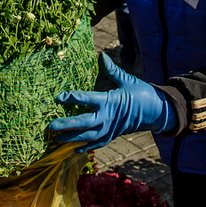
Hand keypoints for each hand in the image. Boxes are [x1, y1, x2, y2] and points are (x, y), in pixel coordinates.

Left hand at [48, 53, 175, 151]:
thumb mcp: (126, 80)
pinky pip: (97, 144)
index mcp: (109, 101)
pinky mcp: (112, 135)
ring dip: (71, 138)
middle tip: (50, 126)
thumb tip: (101, 56)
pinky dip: (85, 147)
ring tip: (56, 140)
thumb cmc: (140, 93)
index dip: (71, 97)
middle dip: (66, 125)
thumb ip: (112, 70)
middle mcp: (107, 117)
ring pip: (87, 137)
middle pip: (83, 123)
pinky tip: (74, 150)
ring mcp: (110, 129)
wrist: (155, 112)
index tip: (58, 97)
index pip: (86, 99)